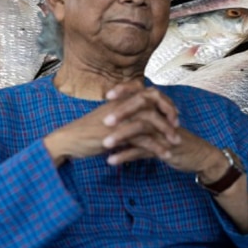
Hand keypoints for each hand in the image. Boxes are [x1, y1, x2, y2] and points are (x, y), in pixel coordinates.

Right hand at [43, 81, 179, 166]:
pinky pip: (143, 139)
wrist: (69, 140)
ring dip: (166, 132)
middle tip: (178, 126)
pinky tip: (165, 155)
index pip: (150, 93)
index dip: (164, 102)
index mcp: (122, 98)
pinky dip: (156, 147)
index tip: (174, 114)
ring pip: (151, 120)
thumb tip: (144, 117)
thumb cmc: (89, 131)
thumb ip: (127, 115)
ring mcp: (120, 117)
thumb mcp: (111, 119)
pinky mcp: (118, 133)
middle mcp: (123, 104)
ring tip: (176, 143)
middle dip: (169, 113)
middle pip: (154, 101)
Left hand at [102, 82, 227, 175]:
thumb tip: (117, 113)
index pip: (141, 91)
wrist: (198, 155)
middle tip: (104, 121)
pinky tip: (112, 161)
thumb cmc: (174, 139)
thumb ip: (141, 117)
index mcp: (158, 107)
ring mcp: (164, 131)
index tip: (107, 96)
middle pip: (141, 106)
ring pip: (142, 128)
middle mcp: (161, 116)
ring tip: (104, 145)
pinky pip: (144, 151)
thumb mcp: (158, 125)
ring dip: (122, 136)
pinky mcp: (166, 148)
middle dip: (122, 112)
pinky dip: (126, 156)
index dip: (125, 90)